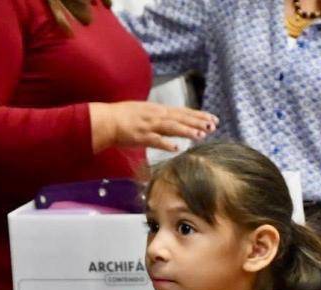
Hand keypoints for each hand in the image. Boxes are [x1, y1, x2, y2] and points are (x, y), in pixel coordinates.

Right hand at [89, 101, 217, 153]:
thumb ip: (161, 117)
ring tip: (200, 135)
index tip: (213, 119)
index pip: (183, 112)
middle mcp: (157, 115)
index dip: (199, 115)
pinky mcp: (141, 136)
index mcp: (159, 110)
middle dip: (198, 122)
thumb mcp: (146, 112)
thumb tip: (175, 121)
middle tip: (213, 126)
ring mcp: (149, 126)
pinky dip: (166, 144)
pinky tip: (177, 148)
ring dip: (186, 131)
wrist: (107, 121)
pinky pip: (156, 140)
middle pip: (181, 118)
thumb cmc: (125, 118)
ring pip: (172, 127)